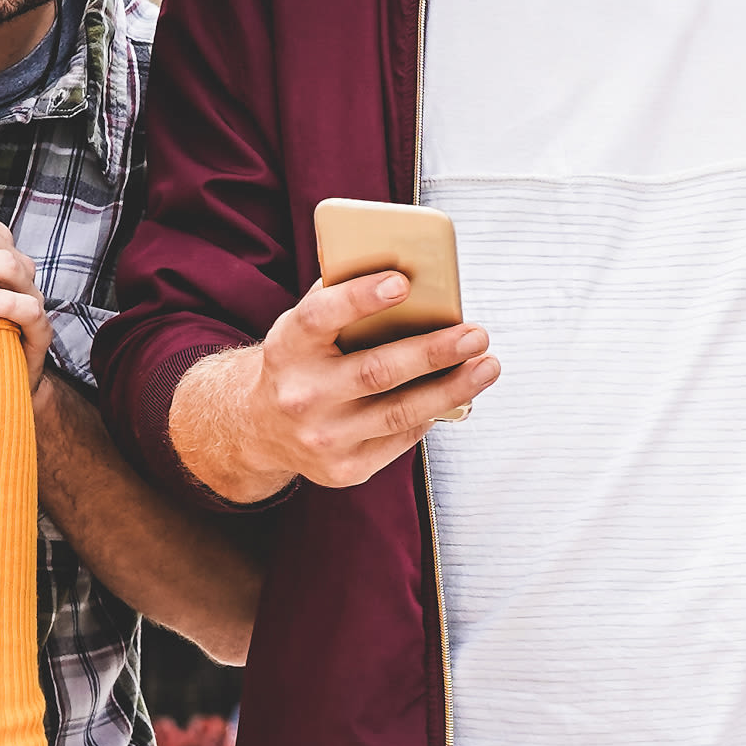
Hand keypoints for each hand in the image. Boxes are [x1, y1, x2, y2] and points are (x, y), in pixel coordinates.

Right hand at [174, 272, 499, 502]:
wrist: (258, 427)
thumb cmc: (302, 362)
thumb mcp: (305, 328)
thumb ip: (345, 300)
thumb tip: (416, 276)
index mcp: (288, 347)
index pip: (320, 317)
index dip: (360, 298)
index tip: (403, 282)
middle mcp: (300, 396)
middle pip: (375, 372)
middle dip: (433, 352)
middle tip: (476, 334)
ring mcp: (321, 438)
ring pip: (399, 413)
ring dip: (452, 389)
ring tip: (487, 366)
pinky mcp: (343, 469)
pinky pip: (401, 438)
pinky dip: (432, 414)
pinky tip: (456, 395)